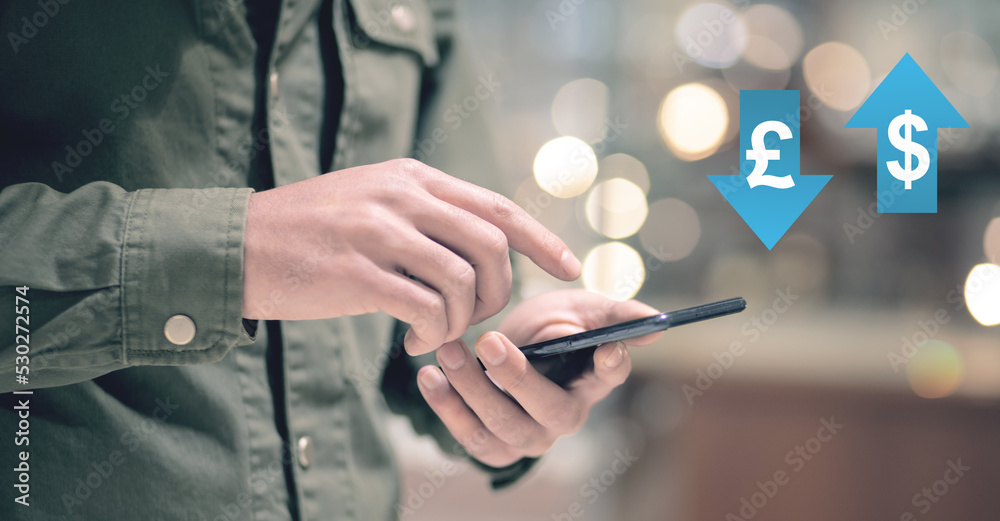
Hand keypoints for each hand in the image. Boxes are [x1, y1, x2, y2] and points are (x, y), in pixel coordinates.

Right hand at [241, 159, 580, 354]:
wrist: (238, 246)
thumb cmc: (310, 233)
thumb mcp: (373, 201)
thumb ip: (425, 214)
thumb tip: (480, 249)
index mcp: (413, 177)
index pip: (497, 208)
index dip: (543, 241)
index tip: (573, 269)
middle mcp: (403, 196)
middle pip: (491, 247)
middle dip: (499, 294)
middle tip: (475, 318)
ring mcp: (380, 231)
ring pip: (462, 281)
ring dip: (461, 320)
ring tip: (435, 333)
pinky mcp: (359, 272)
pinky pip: (426, 308)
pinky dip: (433, 332)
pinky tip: (414, 340)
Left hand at [416, 290, 660, 466]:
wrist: (505, 344)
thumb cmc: (550, 325)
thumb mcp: (579, 309)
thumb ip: (613, 313)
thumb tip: (655, 322)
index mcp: (592, 379)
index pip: (609, 376)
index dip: (610, 366)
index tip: (606, 349)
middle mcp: (564, 415)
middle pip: (546, 410)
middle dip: (517, 378)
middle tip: (489, 341)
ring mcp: (529, 435)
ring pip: (501, 426)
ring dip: (471, 390)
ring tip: (448, 351)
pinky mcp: (495, 446)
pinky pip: (470, 438)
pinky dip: (446, 407)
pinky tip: (429, 376)